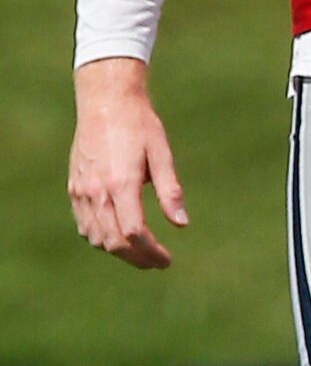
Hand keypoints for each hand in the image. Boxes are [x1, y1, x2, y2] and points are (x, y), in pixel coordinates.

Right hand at [68, 58, 184, 268]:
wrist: (105, 103)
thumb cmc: (139, 125)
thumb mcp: (161, 154)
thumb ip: (170, 191)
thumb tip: (182, 223)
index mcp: (122, 184)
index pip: (134, 233)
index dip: (151, 252)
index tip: (167, 260)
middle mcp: (97, 192)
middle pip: (114, 242)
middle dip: (137, 258)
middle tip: (157, 262)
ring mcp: (82, 192)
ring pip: (96, 238)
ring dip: (118, 251)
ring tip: (141, 252)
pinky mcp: (74, 188)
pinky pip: (84, 225)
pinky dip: (100, 238)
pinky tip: (117, 236)